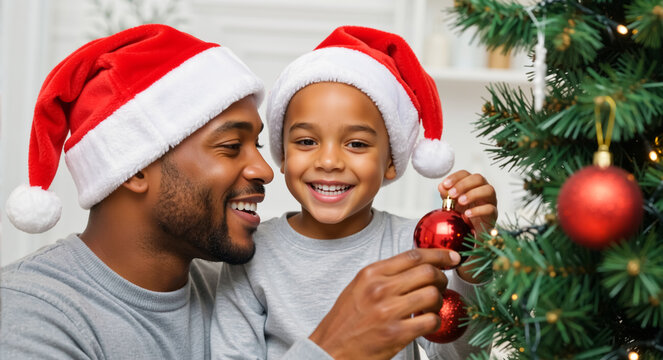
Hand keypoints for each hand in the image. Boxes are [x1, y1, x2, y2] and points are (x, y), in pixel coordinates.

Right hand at [309, 248, 460, 359]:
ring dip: (439, 301)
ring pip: (433, 295)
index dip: (439, 255)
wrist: (330, 349)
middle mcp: (380, 288)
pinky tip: (425, 323)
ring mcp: (389, 311)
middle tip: (441, 285)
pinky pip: (431, 321)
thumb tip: (417, 265)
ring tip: (430, 307)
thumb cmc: (345, 320)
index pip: (414, 255)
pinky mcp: (397, 334)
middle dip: (442, 278)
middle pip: (428, 272)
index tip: (452, 257)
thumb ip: (385, 274)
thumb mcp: (359, 287)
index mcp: (371, 273)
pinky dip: (434, 322)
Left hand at [439, 170, 496, 233]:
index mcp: (472, 185)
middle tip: (452, 194)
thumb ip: (446, 195)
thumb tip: (441, 186)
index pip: (465, 174)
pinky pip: (490, 208)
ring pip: (489, 190)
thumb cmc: (462, 214)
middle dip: (464, 184)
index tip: (445, 184)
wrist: (470, 232)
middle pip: (478, 178)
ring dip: (472, 194)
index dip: (455, 177)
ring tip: (460, 202)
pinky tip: (467, 214)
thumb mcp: (451, 204)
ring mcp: (491, 201)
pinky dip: (478, 210)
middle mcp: (483, 189)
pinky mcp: (493, 214)